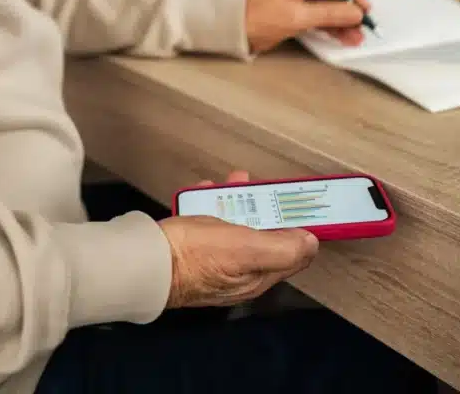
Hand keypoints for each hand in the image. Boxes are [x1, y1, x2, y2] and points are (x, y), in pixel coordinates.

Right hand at [160, 172, 317, 309]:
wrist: (147, 260)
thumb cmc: (197, 254)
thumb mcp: (246, 249)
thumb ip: (282, 247)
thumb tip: (312, 243)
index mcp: (258, 277)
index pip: (290, 252)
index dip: (297, 227)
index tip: (296, 201)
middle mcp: (240, 272)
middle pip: (262, 235)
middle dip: (263, 207)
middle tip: (256, 184)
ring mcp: (216, 260)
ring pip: (236, 225)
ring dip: (236, 201)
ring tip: (229, 181)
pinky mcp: (194, 248)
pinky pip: (211, 223)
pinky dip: (212, 205)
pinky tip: (205, 190)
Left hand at [245, 0, 370, 54]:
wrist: (232, 32)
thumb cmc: (257, 17)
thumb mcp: (296, 15)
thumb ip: (328, 13)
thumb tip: (355, 12)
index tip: (363, 6)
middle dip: (348, 9)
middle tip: (362, 25)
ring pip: (328, 7)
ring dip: (342, 21)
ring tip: (356, 37)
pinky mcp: (296, 13)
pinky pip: (320, 17)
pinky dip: (332, 27)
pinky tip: (344, 37)